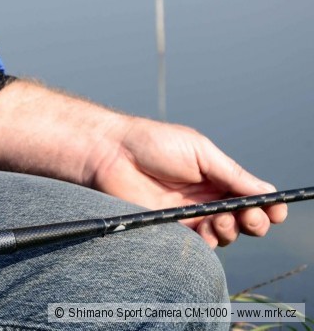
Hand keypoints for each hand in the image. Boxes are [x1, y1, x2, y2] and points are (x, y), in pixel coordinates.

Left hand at [89, 117, 287, 247]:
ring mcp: (189, 215)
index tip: (276, 210)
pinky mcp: (169, 229)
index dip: (267, 205)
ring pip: (225, 235)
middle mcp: (206, 198)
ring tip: (220, 218)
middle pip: (243, 220)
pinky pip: (197, 245)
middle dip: (255, 222)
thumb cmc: (152, 144)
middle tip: (249, 216)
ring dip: (232, 230)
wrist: (112, 154)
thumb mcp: (200, 152)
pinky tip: (206, 229)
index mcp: (216, 176)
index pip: (251, 196)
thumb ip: (232, 174)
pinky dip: (209, 241)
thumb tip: (267, 192)